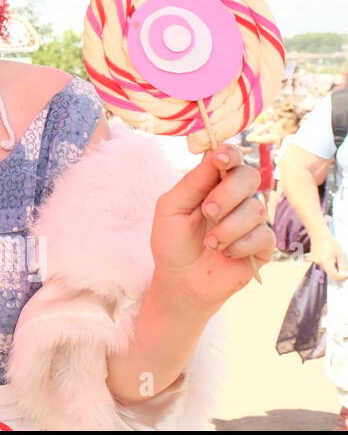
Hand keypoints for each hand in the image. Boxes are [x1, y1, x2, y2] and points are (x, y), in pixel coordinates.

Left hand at [150, 143, 274, 313]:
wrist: (181, 281)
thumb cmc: (172, 242)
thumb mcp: (171, 209)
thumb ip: (192, 182)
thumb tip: (212, 154)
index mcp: (212, 184)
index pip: (230, 158)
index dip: (229, 154)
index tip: (220, 159)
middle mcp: (236, 197)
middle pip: (248, 176)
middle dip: (227, 194)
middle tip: (207, 212)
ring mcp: (251, 220)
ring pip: (255, 209)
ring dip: (227, 228)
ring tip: (210, 243)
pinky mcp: (264, 244)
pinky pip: (262, 235)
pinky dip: (239, 245)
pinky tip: (225, 253)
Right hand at [309, 233, 347, 282]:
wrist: (319, 235)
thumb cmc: (330, 242)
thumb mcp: (340, 254)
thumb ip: (343, 265)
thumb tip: (345, 274)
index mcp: (325, 262)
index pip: (333, 275)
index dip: (341, 277)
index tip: (346, 276)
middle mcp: (319, 263)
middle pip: (330, 272)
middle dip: (337, 271)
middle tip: (342, 265)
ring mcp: (315, 261)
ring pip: (327, 268)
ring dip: (333, 266)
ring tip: (335, 256)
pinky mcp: (314, 259)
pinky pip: (323, 264)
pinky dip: (328, 263)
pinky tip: (329, 255)